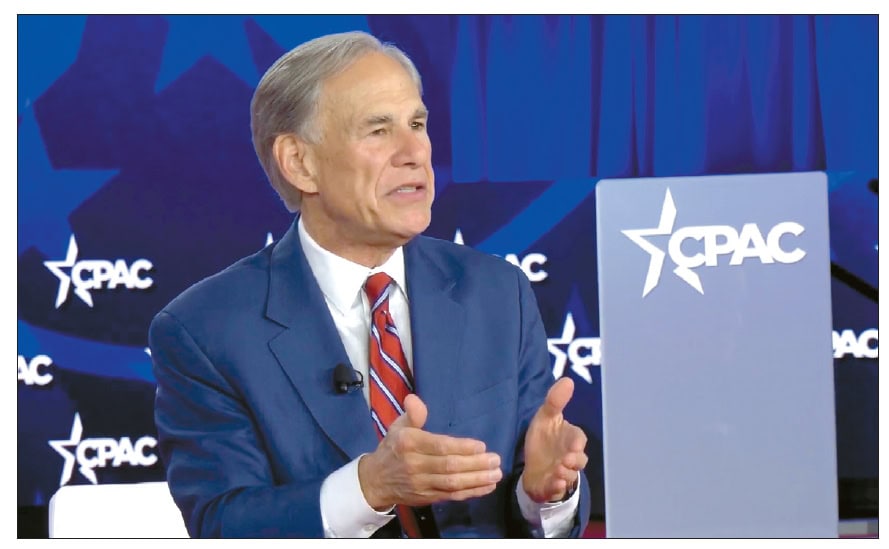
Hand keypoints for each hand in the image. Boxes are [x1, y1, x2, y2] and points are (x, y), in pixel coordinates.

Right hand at [358, 394, 502, 510]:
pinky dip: (472, 492)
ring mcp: (421, 484)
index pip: (439, 446)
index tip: (482, 446)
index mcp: (409, 443)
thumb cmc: (393, 448)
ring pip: (453, 483)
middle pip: (449, 466)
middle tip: (496, 460)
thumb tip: (414, 399)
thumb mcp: (398, 426)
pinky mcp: (427, 498)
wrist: (376, 480)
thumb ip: (412, 414)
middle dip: (475, 464)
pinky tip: (487, 487)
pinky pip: (452, 496)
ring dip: (477, 479)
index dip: (462, 447)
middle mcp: (414, 465)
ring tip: (496, 473)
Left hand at [522, 377, 587, 502]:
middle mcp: (570, 457)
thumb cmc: (543, 439)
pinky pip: (558, 489)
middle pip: (579, 460)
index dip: (577, 442)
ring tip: (556, 471)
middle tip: (565, 459)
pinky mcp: (553, 486)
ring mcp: (563, 473)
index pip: (579, 439)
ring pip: (570, 475)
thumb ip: (555, 400)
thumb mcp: (545, 417)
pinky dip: (557, 486)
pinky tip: (553, 482)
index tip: (573, 444)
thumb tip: (568, 380)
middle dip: (574, 460)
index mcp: (570, 439)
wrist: (532, 466)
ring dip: (565, 474)